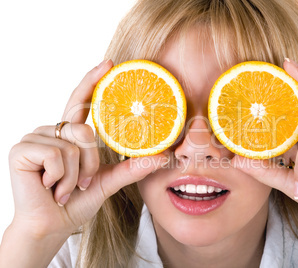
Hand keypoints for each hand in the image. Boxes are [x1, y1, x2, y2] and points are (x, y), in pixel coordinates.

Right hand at [7, 59, 167, 239]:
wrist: (52, 226)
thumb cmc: (76, 202)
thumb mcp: (107, 182)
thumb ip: (132, 168)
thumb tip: (163, 156)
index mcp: (69, 134)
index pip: (81, 101)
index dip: (93, 81)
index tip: (109, 64)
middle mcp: (51, 131)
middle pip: (84, 131)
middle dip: (89, 163)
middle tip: (83, 184)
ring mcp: (34, 138)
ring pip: (72, 145)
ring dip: (75, 174)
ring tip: (64, 189)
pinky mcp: (21, 149)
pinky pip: (56, 155)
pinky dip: (60, 177)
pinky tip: (50, 188)